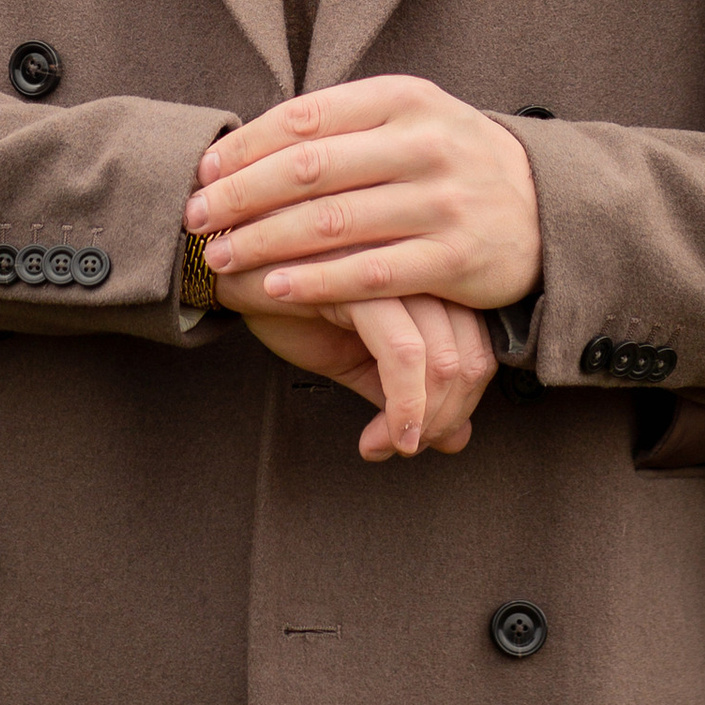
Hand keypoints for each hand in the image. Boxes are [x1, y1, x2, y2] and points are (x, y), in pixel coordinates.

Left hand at [188, 77, 542, 312]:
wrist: (543, 205)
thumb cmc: (449, 160)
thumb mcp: (408, 119)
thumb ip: (340, 125)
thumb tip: (244, 145)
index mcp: (403, 99)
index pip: (305, 116)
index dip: (246, 145)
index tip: (204, 171)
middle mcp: (423, 144)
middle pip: (309, 169)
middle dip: (241, 196)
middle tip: (195, 217)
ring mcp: (441, 202)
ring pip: (332, 223)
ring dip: (264, 242)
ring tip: (220, 256)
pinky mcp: (454, 258)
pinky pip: (369, 274)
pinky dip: (314, 281)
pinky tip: (273, 287)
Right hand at [223, 280, 496, 460]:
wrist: (222, 257)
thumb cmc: (289, 294)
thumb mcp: (356, 350)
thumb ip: (408, 389)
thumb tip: (458, 440)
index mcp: (429, 271)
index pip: (481, 349)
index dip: (459, 407)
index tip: (415, 438)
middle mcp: (424, 264)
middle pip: (471, 360)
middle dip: (443, 421)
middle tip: (400, 448)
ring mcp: (397, 270)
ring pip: (446, 363)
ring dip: (422, 425)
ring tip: (386, 446)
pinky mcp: (362, 281)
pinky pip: (406, 358)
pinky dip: (402, 412)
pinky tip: (375, 440)